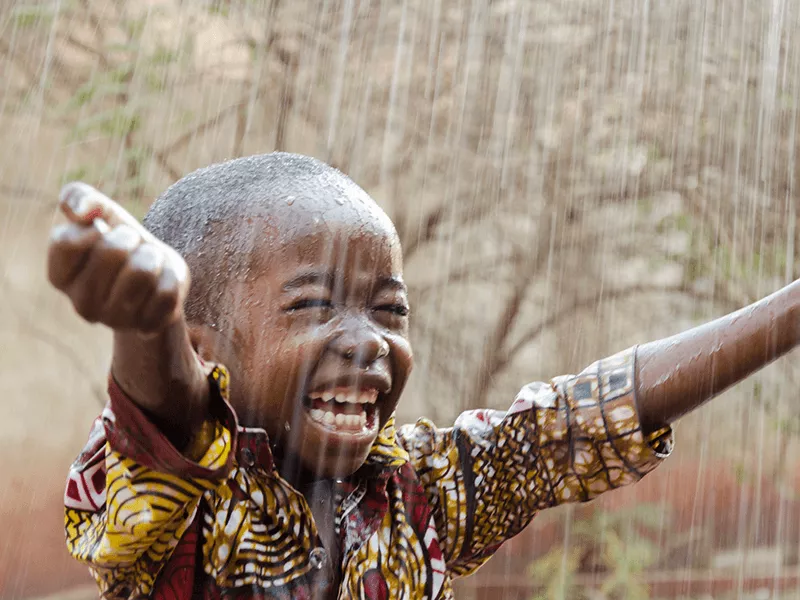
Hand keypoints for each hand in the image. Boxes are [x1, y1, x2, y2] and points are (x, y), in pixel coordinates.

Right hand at [48, 182, 188, 334]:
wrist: (159, 275)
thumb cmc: (124, 243)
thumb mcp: (103, 214)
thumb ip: (81, 199)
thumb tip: (81, 211)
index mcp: (60, 277)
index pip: (66, 242)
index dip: (93, 227)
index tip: (103, 229)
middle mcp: (82, 304)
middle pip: (111, 252)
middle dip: (131, 237)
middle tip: (133, 246)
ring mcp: (115, 320)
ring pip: (143, 271)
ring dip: (153, 255)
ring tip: (149, 262)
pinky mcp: (148, 327)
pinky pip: (167, 291)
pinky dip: (171, 277)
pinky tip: (161, 283)